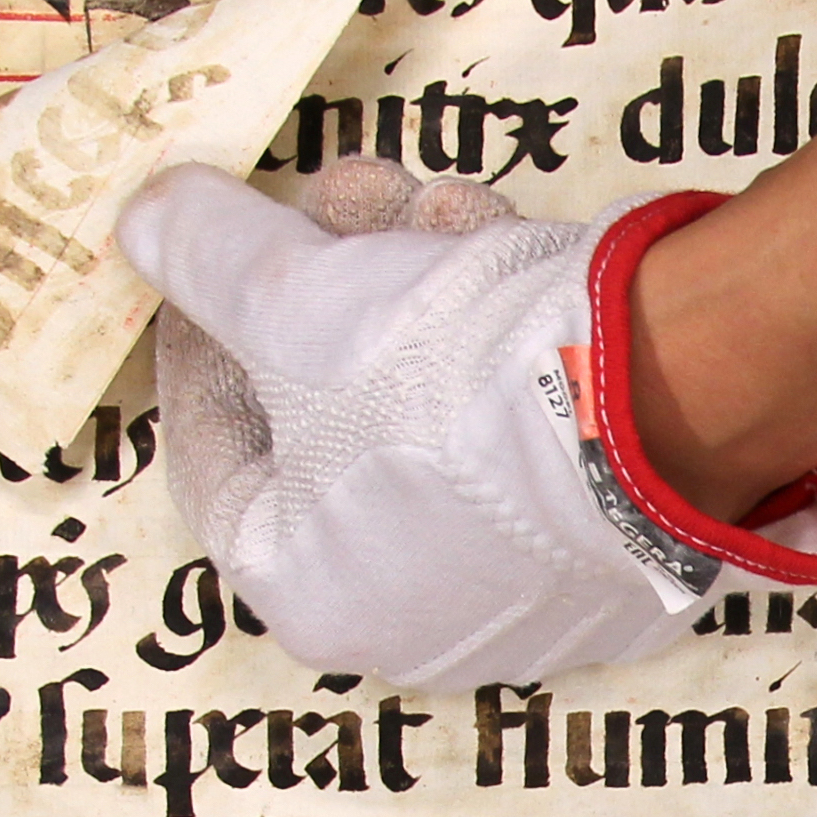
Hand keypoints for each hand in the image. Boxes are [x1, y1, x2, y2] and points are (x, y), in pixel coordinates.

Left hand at [116, 155, 816, 689]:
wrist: (671, 397)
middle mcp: (411, 620)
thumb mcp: (289, 296)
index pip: (213, 453)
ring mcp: (522, 592)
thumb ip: (202, 256)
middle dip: (331, 282)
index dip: (199, 328)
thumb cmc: (452, 380)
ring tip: (448, 213)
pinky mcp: (613, 542)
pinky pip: (521, 423)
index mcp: (307, 597)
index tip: (206, 251)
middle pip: (329, 415)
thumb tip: (145, 225)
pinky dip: (505, 334)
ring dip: (425, 286)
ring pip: (429, 403)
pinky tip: (515, 257)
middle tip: (349, 195)